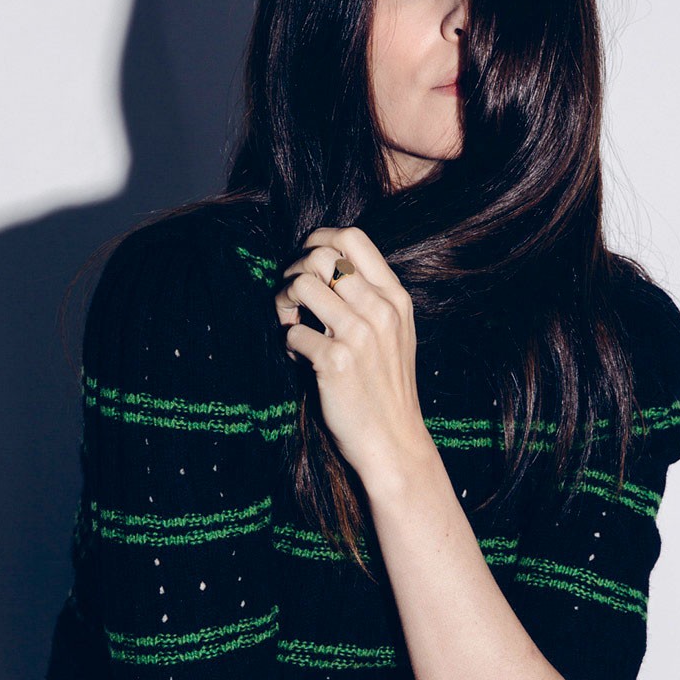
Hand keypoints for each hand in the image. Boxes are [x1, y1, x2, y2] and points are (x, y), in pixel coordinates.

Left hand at [274, 226, 434, 484]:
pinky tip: (300, 358)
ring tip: (290, 322)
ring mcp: (359, 336)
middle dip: (294, 271)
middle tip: (291, 298)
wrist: (395, 442)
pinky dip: (288, 342)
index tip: (304, 256)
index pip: (353, 239)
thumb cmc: (388, 388)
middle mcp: (380, 311)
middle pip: (321, 257)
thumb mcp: (396, 333)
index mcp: (395, 298)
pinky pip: (292, 332)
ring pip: (303, 286)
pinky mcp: (335, 363)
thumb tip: (327, 269)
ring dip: (283, 301)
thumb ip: (372, 299)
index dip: (319, 238)